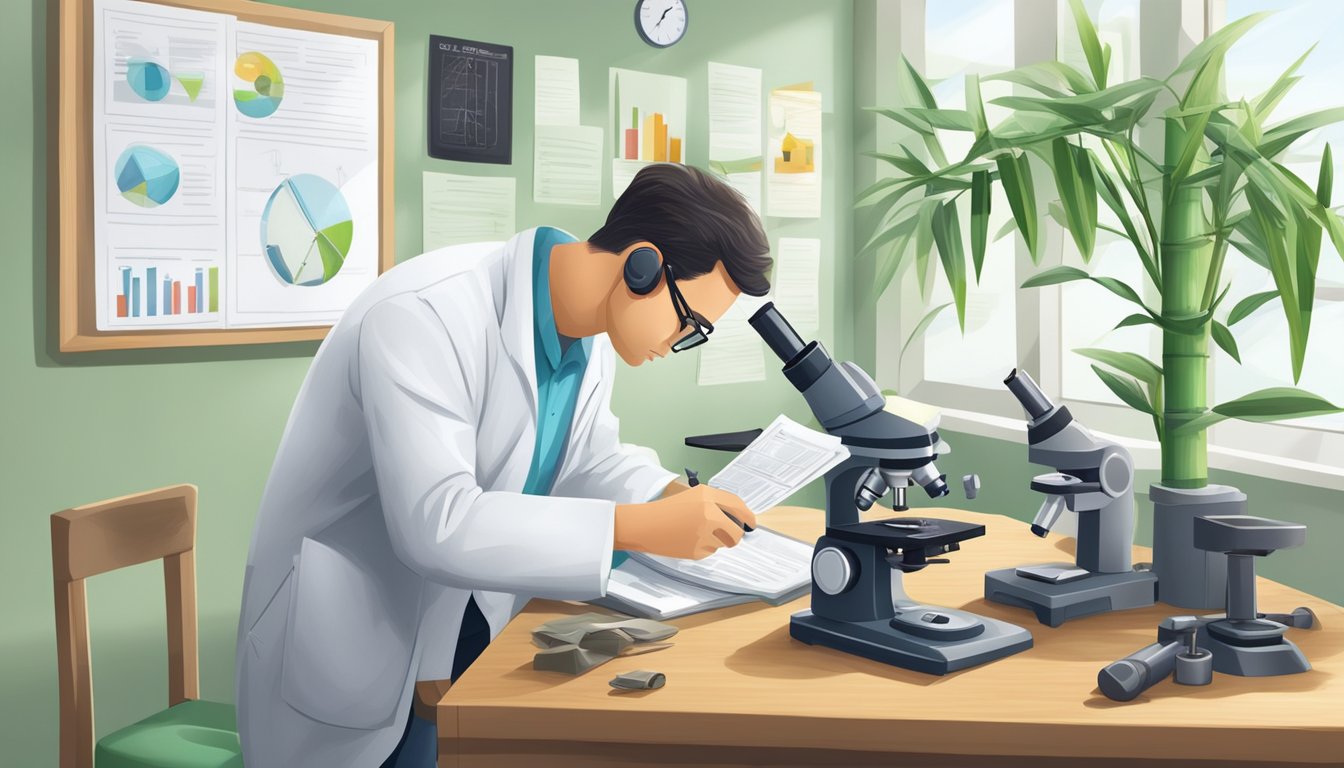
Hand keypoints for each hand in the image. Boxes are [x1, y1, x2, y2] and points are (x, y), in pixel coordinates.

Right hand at [614, 485, 757, 559]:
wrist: (645, 524)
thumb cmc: (667, 510)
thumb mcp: (692, 497)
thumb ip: (716, 503)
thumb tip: (739, 518)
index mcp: (707, 496)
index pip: (737, 505)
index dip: (748, 515)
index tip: (751, 522)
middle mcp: (709, 513)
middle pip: (737, 531)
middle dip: (735, 535)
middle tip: (729, 535)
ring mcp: (704, 533)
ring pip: (724, 543)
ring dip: (717, 540)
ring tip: (695, 533)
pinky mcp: (697, 550)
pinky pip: (710, 551)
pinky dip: (703, 548)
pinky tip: (687, 540)